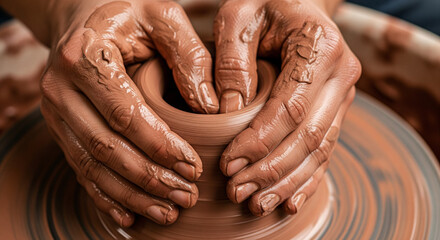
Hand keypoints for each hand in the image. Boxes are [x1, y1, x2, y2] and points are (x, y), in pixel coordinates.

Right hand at [40, 0, 218, 225]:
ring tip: (167, 212)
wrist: (84, 16)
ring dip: (131, 194)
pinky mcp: (60, 128)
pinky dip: (106, 195)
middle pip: (105, 147)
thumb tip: (210, 108)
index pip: (125, 113)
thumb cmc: (128, 15)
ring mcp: (55, 112)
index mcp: (86, 56)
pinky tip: (130, 214)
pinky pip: (80, 169)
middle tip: (185, 196)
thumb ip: (189, 56)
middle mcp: (61, 88)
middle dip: (148, 178)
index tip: (192, 166)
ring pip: (92, 166)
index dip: (160, 146)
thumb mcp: (163, 17)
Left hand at [216, 0, 360, 215]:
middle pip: (308, 137)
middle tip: (239, 192)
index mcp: (320, 48)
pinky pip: (325, 150)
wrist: (295, 4)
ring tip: (256, 204)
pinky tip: (288, 201)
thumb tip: (229, 110)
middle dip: (271, 171)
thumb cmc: (263, 5)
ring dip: (286, 182)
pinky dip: (307, 179)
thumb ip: (232, 60)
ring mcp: (341, 95)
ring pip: (318, 151)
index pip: (289, 108)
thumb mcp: (238, 15)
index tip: (229, 165)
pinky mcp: (335, 110)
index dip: (259, 142)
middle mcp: (340, 75)